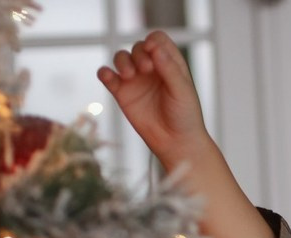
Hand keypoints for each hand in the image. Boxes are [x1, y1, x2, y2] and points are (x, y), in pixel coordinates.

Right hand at [97, 30, 211, 170]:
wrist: (177, 144)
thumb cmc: (185, 117)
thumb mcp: (182, 91)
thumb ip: (169, 68)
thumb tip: (154, 47)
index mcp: (169, 63)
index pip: (157, 40)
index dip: (153, 41)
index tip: (153, 51)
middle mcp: (151, 68)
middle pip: (138, 47)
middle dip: (139, 54)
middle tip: (146, 70)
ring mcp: (135, 80)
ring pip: (121, 58)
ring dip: (122, 61)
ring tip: (129, 76)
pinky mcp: (122, 93)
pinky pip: (108, 77)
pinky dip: (105, 73)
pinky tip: (107, 76)